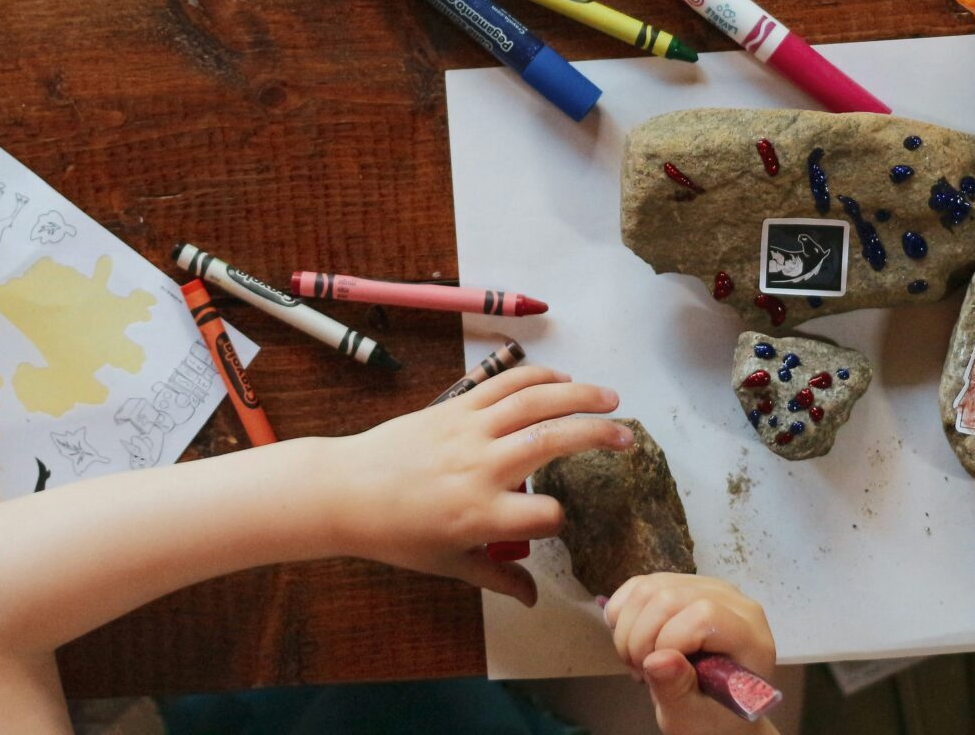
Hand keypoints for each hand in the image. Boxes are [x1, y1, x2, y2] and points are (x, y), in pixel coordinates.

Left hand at [326, 366, 628, 605]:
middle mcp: (481, 468)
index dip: (560, 520)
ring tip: (611, 397)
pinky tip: (563, 379)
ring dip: (579, 394)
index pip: (545, 516)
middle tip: (628, 438)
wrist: (347, 490)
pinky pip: (504, 384)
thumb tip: (535, 599)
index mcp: (481, 515)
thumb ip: (498, 578)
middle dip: (597, 436)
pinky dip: (538, 376)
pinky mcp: (457, 407)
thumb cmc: (397, 534)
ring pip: (534, 401)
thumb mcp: (449, 564)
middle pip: (553, 441)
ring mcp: (470, 431)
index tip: (557, 521)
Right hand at [604, 573, 777, 734]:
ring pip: (650, 587)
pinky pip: (640, 584)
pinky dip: (623, 613)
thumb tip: (657, 659)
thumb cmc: (711, 717)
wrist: (713, 709)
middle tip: (641, 671)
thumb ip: (677, 689)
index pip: (704, 615)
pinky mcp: (683, 583)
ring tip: (638, 660)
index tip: (655, 673)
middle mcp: (733, 600)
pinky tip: (632, 641)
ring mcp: (707, 586)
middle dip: (640, 637)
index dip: (669, 640)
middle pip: (669, 596)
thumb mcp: (692, 717)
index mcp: (749, 636)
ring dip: (629, 627)